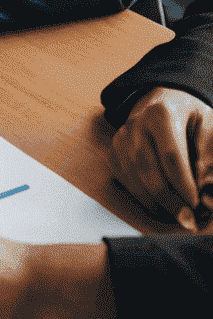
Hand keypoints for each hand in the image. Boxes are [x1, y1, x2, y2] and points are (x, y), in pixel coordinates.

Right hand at [110, 85, 212, 229]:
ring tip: (175, 215)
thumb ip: (210, 153)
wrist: (165, 100)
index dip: (183, 184)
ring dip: (154, 201)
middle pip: (148, 168)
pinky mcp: (115, 148)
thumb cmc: (192, 117)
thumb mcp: (209, 126)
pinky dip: (141, 195)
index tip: (196, 204)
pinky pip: (124, 177)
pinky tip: (158, 205)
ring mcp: (122, 136)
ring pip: (133, 175)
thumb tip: (205, 187)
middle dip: (168, 198)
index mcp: (161, 114)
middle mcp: (136, 123)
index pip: (170, 155)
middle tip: (187, 218)